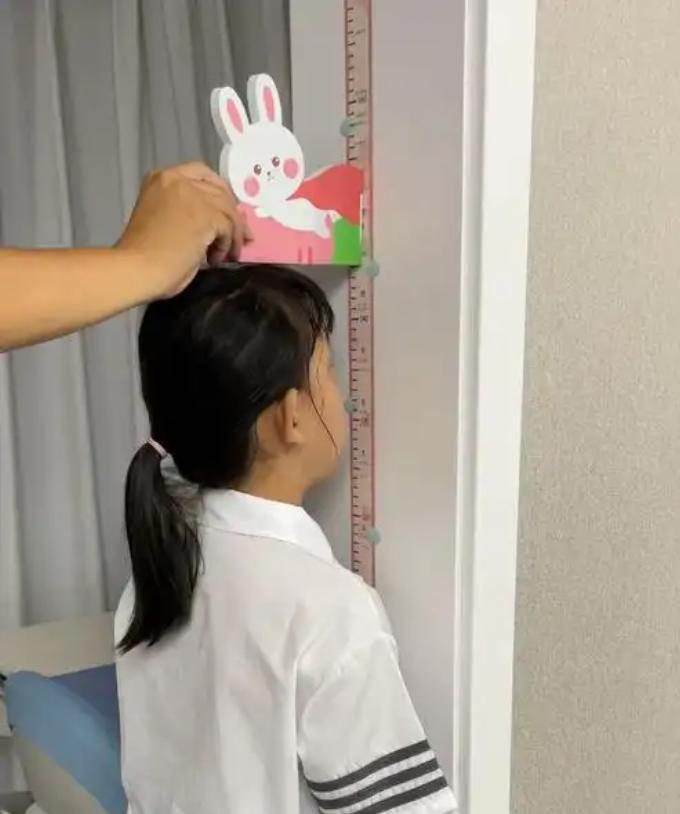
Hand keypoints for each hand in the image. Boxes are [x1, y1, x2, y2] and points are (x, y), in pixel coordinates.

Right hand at [115, 162, 251, 296]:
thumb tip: (217, 223)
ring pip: (228, 209)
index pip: (202, 174)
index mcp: (162, 178)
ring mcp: (193, 194)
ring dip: (232, 234)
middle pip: (220, 190)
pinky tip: (216, 259)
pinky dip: (227, 244)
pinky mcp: (206, 213)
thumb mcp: (165, 220)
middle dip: (233, 215)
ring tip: (226, 255)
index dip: (219, 195)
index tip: (226, 215)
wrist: (136, 269)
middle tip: (240, 238)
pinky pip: (228, 226)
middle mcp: (178, 179)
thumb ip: (188, 212)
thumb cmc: (143, 255)